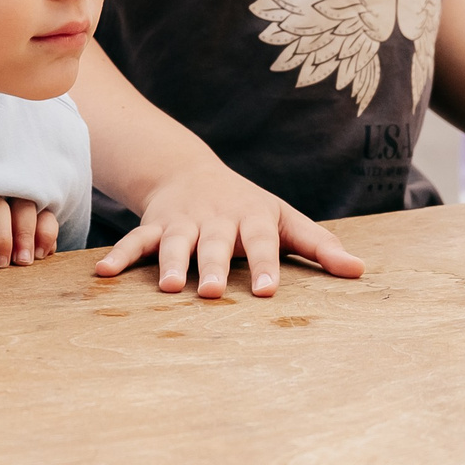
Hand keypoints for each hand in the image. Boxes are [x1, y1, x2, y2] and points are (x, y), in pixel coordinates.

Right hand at [92, 159, 363, 299]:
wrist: (190, 171)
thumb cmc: (248, 207)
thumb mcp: (284, 219)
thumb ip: (319, 245)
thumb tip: (360, 272)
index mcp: (252, 217)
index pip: (262, 242)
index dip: (265, 265)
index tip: (268, 292)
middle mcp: (216, 219)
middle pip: (215, 244)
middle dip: (214, 267)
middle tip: (214, 293)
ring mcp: (182, 222)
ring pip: (175, 242)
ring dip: (170, 263)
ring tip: (170, 288)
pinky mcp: (154, 225)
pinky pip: (135, 241)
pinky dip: (120, 256)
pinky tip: (104, 275)